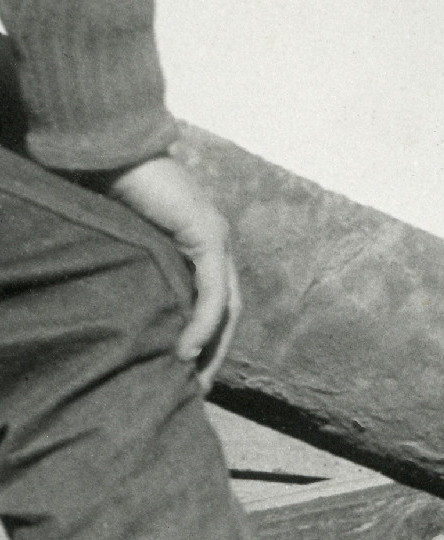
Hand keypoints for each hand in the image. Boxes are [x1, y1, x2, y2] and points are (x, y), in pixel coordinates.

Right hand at [104, 156, 239, 391]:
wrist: (116, 152)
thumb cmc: (117, 190)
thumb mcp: (135, 241)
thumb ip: (145, 269)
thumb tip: (134, 307)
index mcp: (205, 245)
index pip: (219, 301)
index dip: (210, 337)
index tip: (192, 369)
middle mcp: (219, 244)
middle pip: (230, 310)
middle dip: (217, 351)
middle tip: (198, 387)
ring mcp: (219, 239)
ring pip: (228, 306)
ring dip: (213, 346)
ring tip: (193, 378)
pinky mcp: (209, 236)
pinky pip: (212, 293)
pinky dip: (203, 324)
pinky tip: (187, 350)